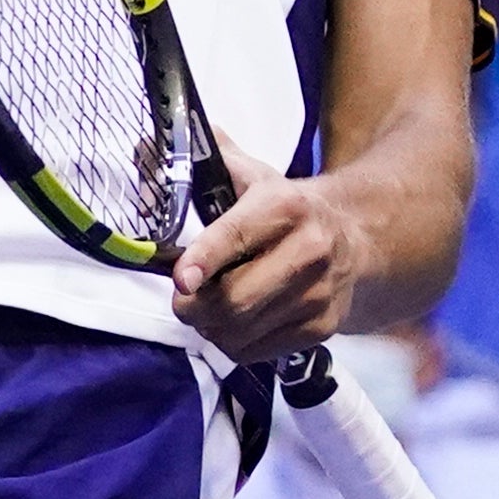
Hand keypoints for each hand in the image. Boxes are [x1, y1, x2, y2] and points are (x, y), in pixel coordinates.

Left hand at [170, 140, 371, 362]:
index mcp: (285, 205)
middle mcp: (309, 249)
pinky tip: (234, 323)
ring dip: (210, 327)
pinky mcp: (322, 327)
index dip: (205, 259)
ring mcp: (319, 293)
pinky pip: (257, 352)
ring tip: (207, 310)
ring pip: (242, 331)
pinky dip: (233, 344)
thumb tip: (143, 146)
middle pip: (236, 298)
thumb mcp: (251, 174)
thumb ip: (203, 158)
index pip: (237, 235)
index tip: (182, 279)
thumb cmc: (285, 207)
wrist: (355, 238)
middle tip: (181, 300)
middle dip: (194, 306)